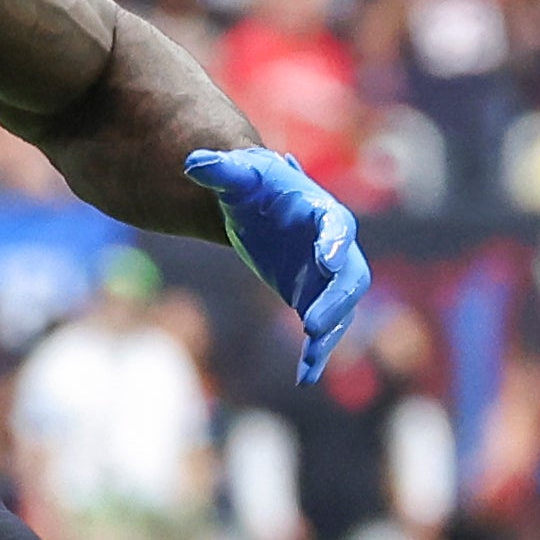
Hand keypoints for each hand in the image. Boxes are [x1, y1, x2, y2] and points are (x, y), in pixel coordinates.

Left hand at [184, 147, 367, 380]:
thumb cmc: (252, 186)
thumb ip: (219, 171)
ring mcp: (327, 277)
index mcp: (321, 211)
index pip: (336, 226)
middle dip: (335, 300)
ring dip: (330, 333)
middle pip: (349, 276)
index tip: (324, 259)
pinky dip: (316, 354)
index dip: (334, 241)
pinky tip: (304, 379)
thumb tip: (190, 161)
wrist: (257, 207)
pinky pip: (322, 331)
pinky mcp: (313, 298)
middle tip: (311, 323)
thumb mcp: (236, 177)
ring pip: (340, 309)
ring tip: (311, 357)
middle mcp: (334, 246)